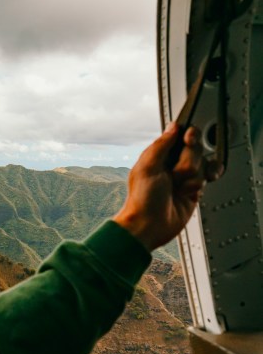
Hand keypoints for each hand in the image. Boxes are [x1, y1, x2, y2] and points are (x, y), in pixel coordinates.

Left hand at [112, 123, 221, 251]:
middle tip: (175, 177)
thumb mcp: (147, 167)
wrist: (149, 226)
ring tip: (180, 189)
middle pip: (195, 150)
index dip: (188, 135)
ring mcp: (184, 176)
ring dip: (193, 177)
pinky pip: (209, 174)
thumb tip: (173, 127)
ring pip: (202, 164)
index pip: (180, 135)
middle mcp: (172, 163)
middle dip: (188, 163)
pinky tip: (207, 178)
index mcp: (159, 154)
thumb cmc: (142, 199)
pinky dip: (211, 175)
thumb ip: (161, 145)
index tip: (189, 139)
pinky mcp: (194, 188)